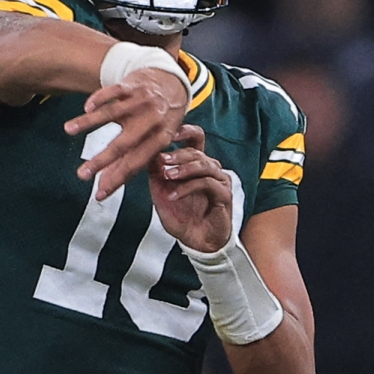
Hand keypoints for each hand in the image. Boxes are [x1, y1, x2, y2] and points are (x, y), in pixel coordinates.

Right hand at [67, 64, 189, 198]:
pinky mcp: (134, 84)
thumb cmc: (162, 118)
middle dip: (101, 161)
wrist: (173, 81)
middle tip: (82, 174)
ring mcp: (143, 102)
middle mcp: (152, 121)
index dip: (117, 180)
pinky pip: (114, 91)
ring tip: (68, 130)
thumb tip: (108, 184)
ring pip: (112, 114)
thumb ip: (136, 160)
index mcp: (161, 139)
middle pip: (123, 145)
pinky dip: (99, 98)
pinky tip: (86, 108)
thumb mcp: (158, 139)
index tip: (99, 193)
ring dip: (88, 122)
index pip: (136, 164)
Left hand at [150, 129, 239, 250]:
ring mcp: (219, 180)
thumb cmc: (182, 217)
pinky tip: (174, 195)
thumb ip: (156, 174)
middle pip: (196, 151)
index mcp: (196, 164)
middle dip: (177, 154)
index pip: (196, 138)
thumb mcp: (161, 193)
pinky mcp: (224, 195)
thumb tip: (149, 154)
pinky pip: (207, 184)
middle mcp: (210, 168)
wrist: (196, 242)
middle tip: (162, 160)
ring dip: (183, 169)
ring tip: (167, 177)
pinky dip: (187, 188)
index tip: (167, 132)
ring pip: (203, 164)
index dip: (184, 130)